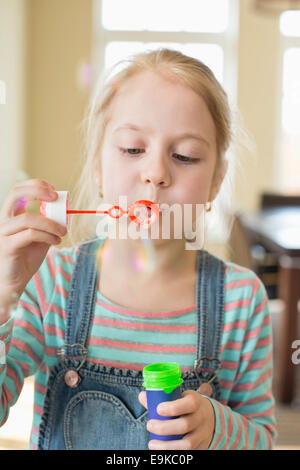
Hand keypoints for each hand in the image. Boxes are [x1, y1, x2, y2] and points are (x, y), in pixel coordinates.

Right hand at [0, 179, 66, 313]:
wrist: (13, 283)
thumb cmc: (26, 259)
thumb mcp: (42, 237)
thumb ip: (49, 224)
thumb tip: (65, 211)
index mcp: (11, 216)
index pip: (18, 191)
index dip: (35, 185)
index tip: (53, 189)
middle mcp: (4, 221)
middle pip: (15, 194)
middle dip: (36, 190)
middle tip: (55, 196)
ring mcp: (3, 233)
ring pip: (28, 219)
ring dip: (50, 223)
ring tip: (63, 232)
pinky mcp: (7, 246)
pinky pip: (30, 234)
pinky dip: (47, 235)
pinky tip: (56, 241)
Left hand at [138, 383, 214, 449]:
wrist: (209, 417)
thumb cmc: (187, 406)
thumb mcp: (179, 397)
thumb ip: (161, 398)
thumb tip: (142, 396)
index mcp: (196, 402)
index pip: (189, 404)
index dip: (174, 407)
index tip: (158, 409)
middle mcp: (201, 418)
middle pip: (185, 425)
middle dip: (164, 428)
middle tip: (149, 425)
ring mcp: (202, 434)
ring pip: (187, 444)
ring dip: (167, 446)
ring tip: (151, 444)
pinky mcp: (202, 447)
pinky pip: (189, 454)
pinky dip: (174, 454)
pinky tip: (161, 453)